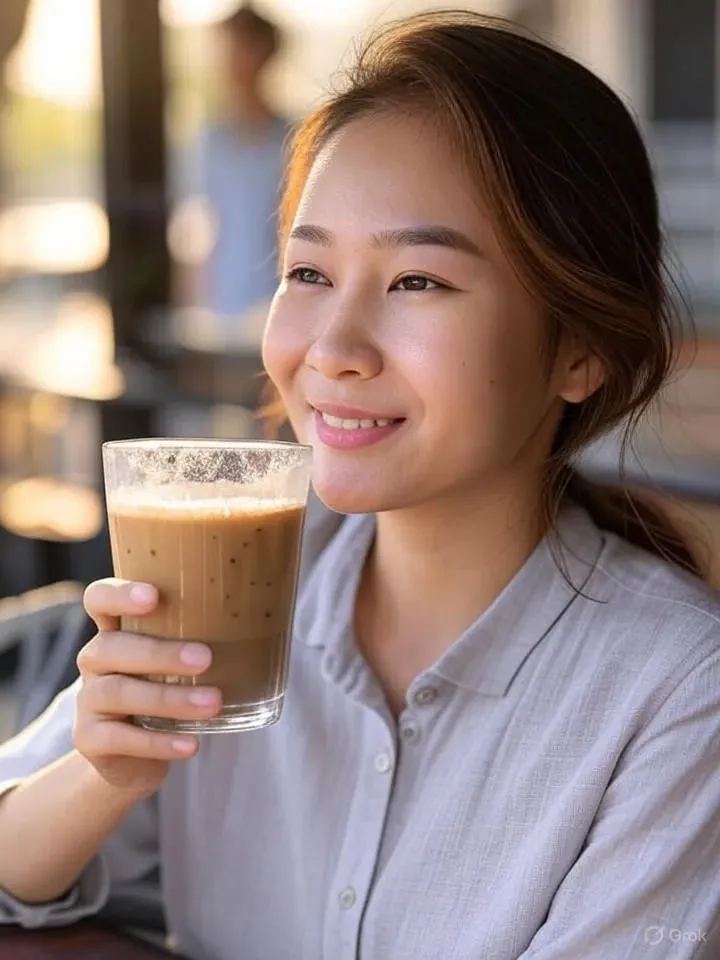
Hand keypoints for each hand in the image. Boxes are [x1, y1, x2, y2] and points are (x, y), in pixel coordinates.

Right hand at [74, 579, 221, 799]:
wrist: (131, 756)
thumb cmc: (167, 689)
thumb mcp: (179, 660)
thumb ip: (204, 635)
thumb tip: (275, 612)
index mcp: (117, 629)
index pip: (100, 598)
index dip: (120, 594)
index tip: (154, 597)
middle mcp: (96, 659)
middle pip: (113, 647)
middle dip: (160, 653)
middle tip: (205, 658)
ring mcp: (88, 700)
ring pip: (119, 693)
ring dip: (169, 698)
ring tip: (213, 703)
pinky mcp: (90, 739)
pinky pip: (120, 739)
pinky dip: (158, 742)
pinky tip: (191, 744)